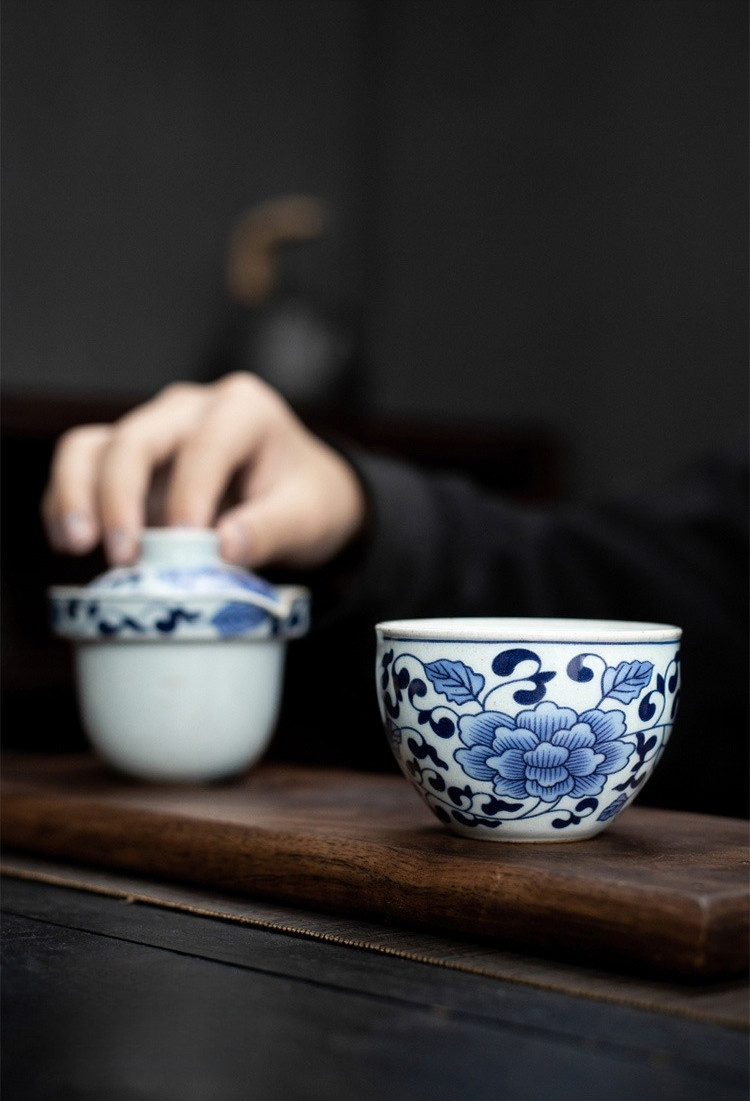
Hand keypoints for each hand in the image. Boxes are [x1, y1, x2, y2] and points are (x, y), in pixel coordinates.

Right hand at [41, 373, 366, 569]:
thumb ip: (272, 530)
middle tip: (124, 557)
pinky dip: (67, 501)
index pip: (206, 446)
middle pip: (137, 438)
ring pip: (94, 445)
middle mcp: (190, 409)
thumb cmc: (304, 498)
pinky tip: (69, 542)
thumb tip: (225, 547)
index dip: (190, 494)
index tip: (187, 543)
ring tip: (78, 545)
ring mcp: (154, 430)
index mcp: (243, 409)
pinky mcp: (128, 459)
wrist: (296, 495)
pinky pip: (82, 466)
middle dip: (121, 497)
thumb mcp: (308, 515)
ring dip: (77, 494)